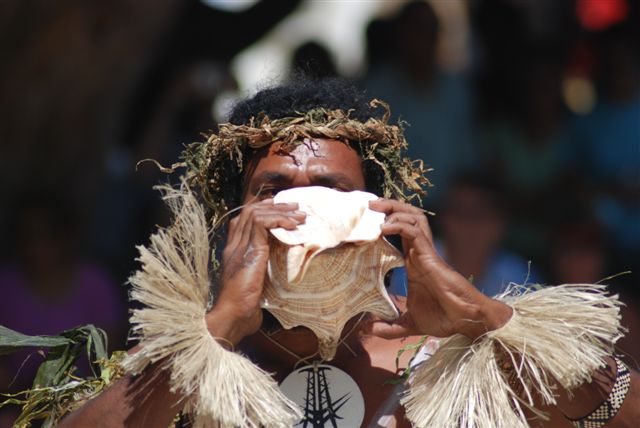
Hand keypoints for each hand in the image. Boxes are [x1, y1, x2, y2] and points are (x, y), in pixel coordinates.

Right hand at [205, 199, 305, 344]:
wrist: (234, 314)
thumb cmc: (245, 307)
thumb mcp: (255, 284)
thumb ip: (263, 273)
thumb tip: (281, 271)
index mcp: (233, 251)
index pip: (243, 219)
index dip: (261, 209)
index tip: (278, 207)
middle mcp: (234, 245)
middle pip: (250, 211)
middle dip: (274, 206)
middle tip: (295, 207)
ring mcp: (239, 246)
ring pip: (256, 213)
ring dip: (280, 211)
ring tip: (299, 216)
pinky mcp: (250, 250)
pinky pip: (261, 223)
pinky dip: (278, 220)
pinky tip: (292, 225)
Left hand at [368, 199, 511, 339]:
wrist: (466, 320)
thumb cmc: (443, 317)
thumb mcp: (409, 323)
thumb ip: (390, 326)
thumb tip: (369, 330)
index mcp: (413, 261)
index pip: (398, 231)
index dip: (384, 220)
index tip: (364, 219)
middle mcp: (419, 251)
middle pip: (406, 216)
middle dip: (388, 206)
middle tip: (369, 204)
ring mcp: (426, 251)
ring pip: (412, 217)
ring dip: (393, 209)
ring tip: (375, 209)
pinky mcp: (430, 255)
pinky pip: (414, 232)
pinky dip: (399, 225)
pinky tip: (384, 228)